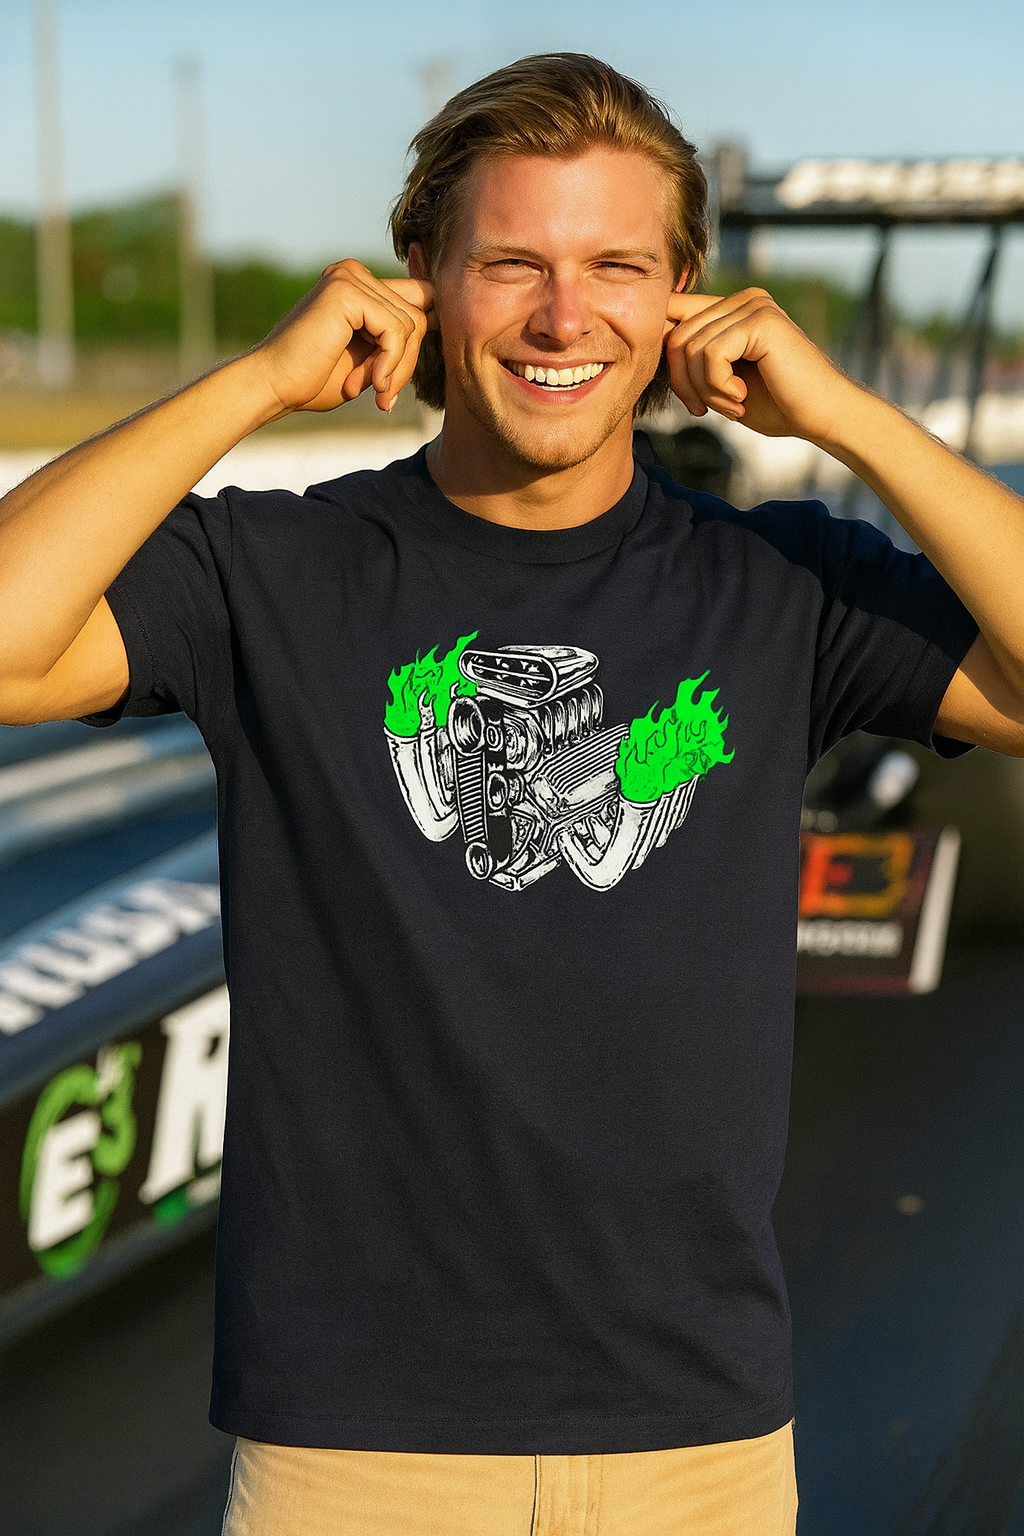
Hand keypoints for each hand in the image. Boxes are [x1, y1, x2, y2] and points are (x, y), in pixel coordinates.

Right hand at [255, 260, 434, 415]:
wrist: (273, 387)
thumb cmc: (314, 380)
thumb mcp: (369, 357)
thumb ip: (397, 337)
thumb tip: (443, 320)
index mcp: (359, 283)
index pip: (418, 298)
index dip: (425, 334)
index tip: (399, 378)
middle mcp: (354, 272)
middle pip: (420, 312)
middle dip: (408, 362)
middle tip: (383, 396)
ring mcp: (350, 276)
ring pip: (412, 324)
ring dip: (397, 368)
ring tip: (370, 391)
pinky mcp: (347, 291)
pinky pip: (397, 329)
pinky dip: (390, 363)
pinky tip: (370, 384)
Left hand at [663, 288, 855, 443]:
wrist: (822, 416)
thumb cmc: (777, 405)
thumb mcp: (722, 381)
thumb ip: (695, 360)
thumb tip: (652, 343)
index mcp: (733, 310)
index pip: (674, 317)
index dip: (669, 360)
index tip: (691, 400)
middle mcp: (743, 299)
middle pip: (675, 335)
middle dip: (685, 383)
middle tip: (709, 410)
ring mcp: (753, 305)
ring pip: (690, 346)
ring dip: (704, 390)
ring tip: (731, 405)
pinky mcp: (761, 320)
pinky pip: (710, 353)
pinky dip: (717, 386)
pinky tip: (741, 398)